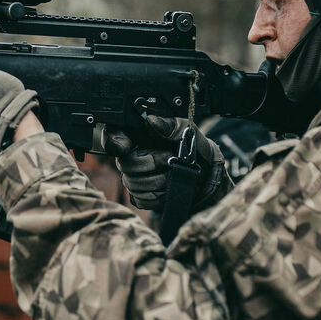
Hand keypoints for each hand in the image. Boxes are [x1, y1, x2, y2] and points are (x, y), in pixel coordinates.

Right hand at [102, 115, 230, 212]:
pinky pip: (141, 198)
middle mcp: (132, 155)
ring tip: (173, 173)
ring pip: (133, 183)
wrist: (207, 179)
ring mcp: (134, 177)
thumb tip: (152, 121)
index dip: (115, 141)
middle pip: (125, 163)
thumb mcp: (189, 132)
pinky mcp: (141, 196)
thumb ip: (171, 125)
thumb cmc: (197, 151)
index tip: (127, 146)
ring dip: (158, 180)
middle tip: (169, 158)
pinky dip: (158, 195)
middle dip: (151, 163)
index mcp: (139, 136)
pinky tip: (168, 187)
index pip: (113, 135)